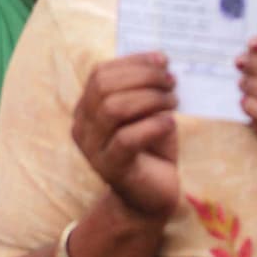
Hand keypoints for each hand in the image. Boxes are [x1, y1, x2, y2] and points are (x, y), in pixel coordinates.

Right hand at [72, 53, 179, 220]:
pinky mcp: (111, 168)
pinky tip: (170, 124)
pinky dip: (153, 125)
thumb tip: (160, 60)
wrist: (150, 196)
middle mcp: (83, 127)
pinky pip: (127, 139)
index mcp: (87, 108)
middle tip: (172, 83)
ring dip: (150, 99)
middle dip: (144, 78)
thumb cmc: (151, 149)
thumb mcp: (146, 112)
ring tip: (173, 102)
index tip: (163, 60)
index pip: (100, 74)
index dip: (132, 62)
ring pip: (113, 109)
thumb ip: (144, 89)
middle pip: (105, 87)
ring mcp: (93, 149)